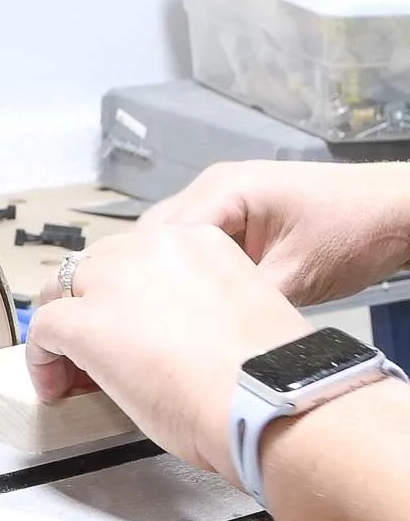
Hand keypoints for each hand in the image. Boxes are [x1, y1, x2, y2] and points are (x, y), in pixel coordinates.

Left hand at [27, 226, 311, 481]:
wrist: (268, 397)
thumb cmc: (268, 374)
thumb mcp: (237, 318)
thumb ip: (197, 313)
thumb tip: (171, 344)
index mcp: (199, 242)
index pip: (136, 258)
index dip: (121, 299)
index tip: (127, 333)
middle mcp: (153, 248)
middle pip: (92, 267)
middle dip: (86, 309)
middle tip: (90, 356)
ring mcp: (115, 281)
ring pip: (60, 291)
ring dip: (61, 330)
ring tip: (69, 373)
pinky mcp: (87, 322)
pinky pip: (43, 330)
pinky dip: (41, 360)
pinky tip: (56, 388)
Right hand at [139, 161, 409, 305]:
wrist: (396, 214)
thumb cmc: (356, 232)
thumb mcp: (294, 276)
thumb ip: (238, 300)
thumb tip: (195, 333)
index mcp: (223, 190)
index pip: (157, 237)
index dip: (141, 278)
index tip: (136, 318)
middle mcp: (214, 187)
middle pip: (153, 238)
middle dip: (146, 278)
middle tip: (142, 323)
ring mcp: (222, 200)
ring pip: (170, 244)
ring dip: (165, 277)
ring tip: (161, 317)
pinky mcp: (234, 218)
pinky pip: (194, 246)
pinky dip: (188, 274)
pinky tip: (189, 304)